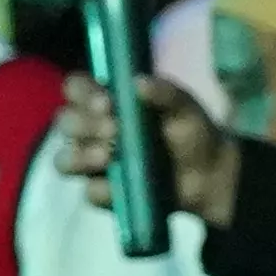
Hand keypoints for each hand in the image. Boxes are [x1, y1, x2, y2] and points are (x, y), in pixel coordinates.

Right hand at [60, 69, 232, 227]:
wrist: (210, 174)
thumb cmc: (191, 131)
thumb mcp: (184, 107)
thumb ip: (165, 92)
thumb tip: (139, 82)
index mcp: (106, 100)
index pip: (75, 88)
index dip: (81, 93)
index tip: (107, 102)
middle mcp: (93, 129)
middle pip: (66, 123)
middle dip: (85, 125)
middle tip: (115, 130)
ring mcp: (95, 162)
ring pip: (65, 160)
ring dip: (79, 157)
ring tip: (106, 157)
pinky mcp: (105, 192)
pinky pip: (90, 193)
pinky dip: (101, 190)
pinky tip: (117, 186)